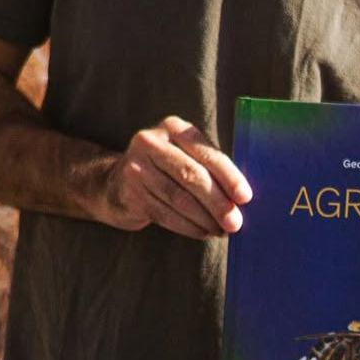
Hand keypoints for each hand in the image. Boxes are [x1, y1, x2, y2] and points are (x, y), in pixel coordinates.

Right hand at [102, 115, 251, 238]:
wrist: (114, 183)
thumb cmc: (165, 170)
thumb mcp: (184, 156)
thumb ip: (209, 167)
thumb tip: (243, 197)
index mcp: (172, 127)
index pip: (205, 153)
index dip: (228, 176)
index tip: (245, 197)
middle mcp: (151, 142)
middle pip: (191, 175)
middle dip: (217, 202)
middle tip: (235, 222)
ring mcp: (136, 167)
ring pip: (178, 198)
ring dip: (204, 218)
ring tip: (221, 230)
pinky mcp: (129, 192)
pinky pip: (164, 213)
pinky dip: (187, 226)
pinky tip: (202, 232)